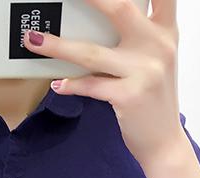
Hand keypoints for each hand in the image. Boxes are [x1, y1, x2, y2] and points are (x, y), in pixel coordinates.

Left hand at [22, 0, 188, 166]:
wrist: (164, 143)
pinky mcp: (129, 96)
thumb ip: (138, 34)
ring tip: (34, 40)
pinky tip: (58, 84)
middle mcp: (158, 46)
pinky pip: (91, 85)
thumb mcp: (155, 60)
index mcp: (165, 31)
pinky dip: (71, 85)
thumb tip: (97, 17)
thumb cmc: (153, 99)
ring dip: (58, 46)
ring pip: (92, 52)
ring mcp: (144, 71)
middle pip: (119, 8)